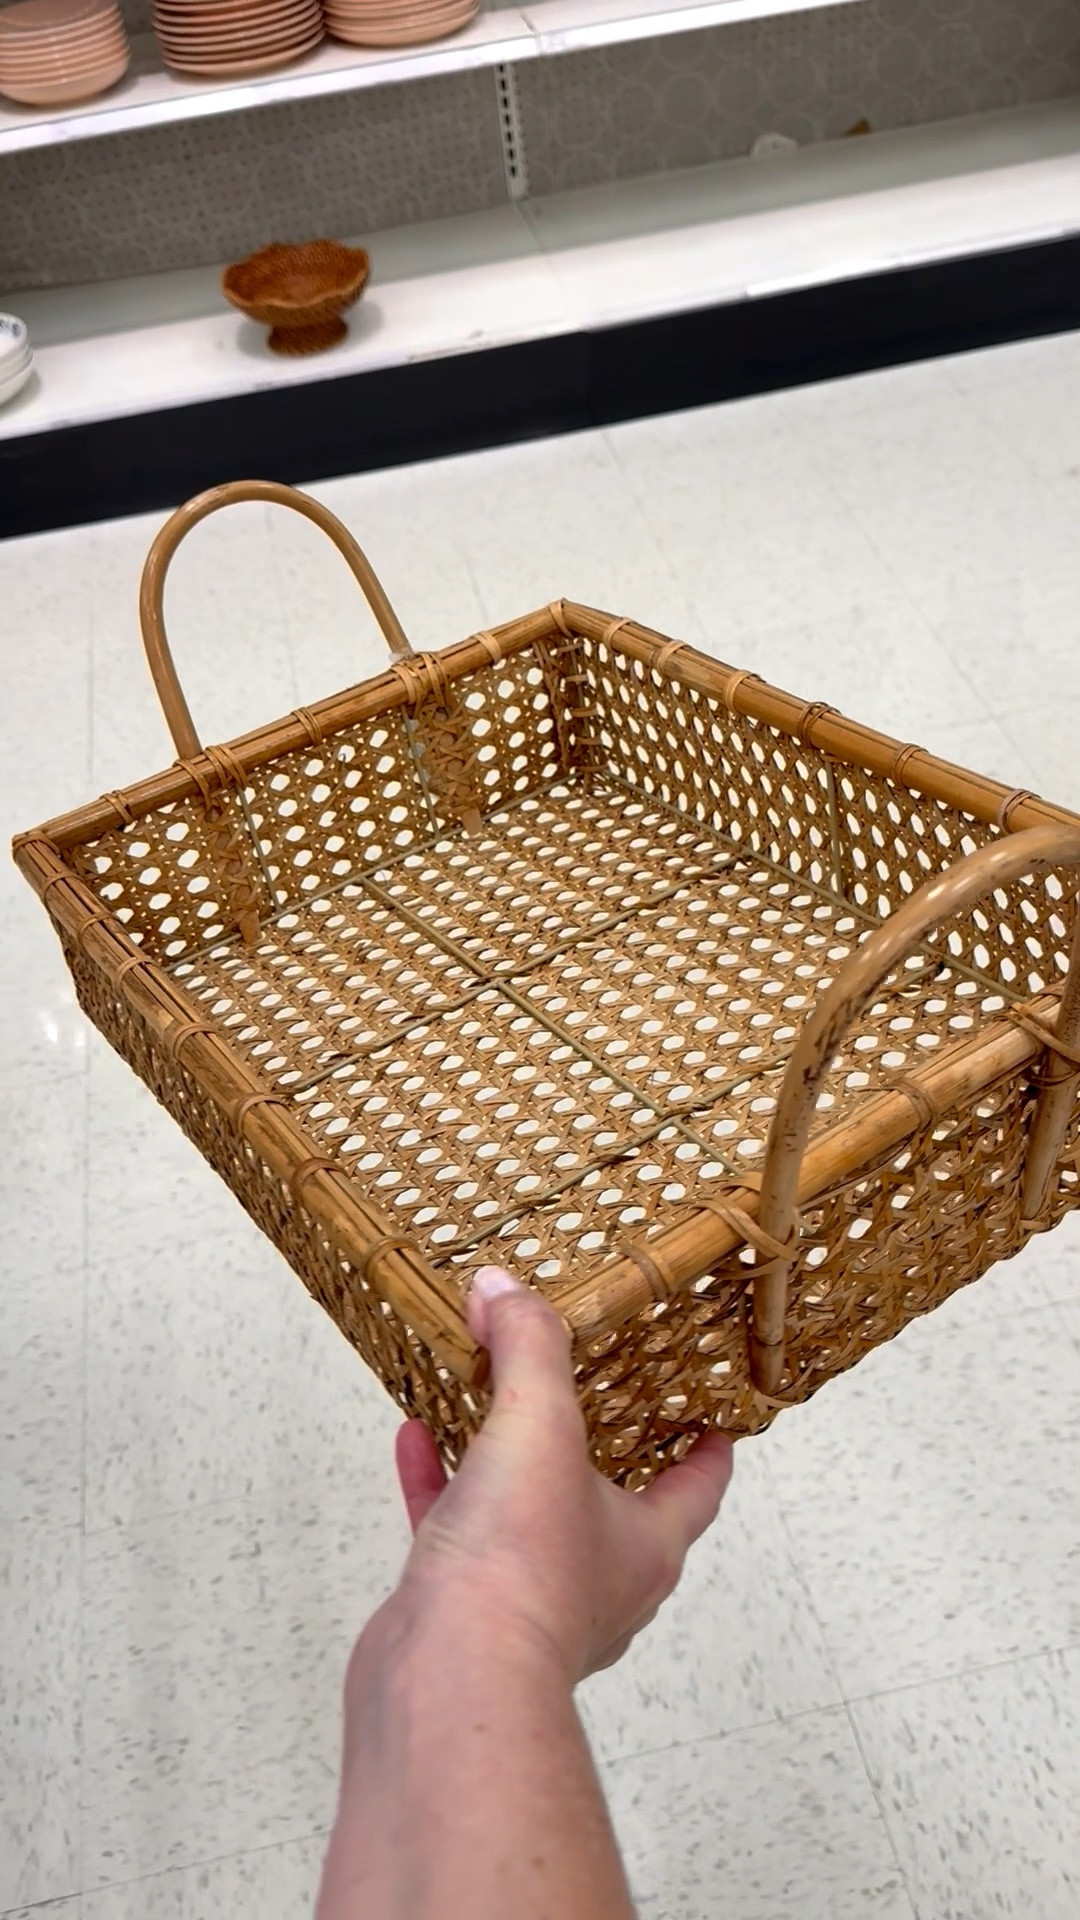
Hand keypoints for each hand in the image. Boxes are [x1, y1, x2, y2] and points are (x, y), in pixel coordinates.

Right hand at [394, 1265, 732, 1684]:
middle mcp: (598, 1579)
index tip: (710, 1414)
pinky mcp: (465, 1613)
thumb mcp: (539, 1423)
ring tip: (480, 1400)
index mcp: (647, 1543)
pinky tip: (414, 1440)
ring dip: (504, 1460)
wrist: (446, 1678)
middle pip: (611, 1501)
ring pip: (526, 1516)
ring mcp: (531, 1601)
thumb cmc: (521, 1573)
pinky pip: (456, 1531)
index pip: (698, 1485)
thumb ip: (527, 1346)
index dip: (707, 1446)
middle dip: (595, 1447)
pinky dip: (436, 1483)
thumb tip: (506, 1291)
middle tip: (582, 1391)